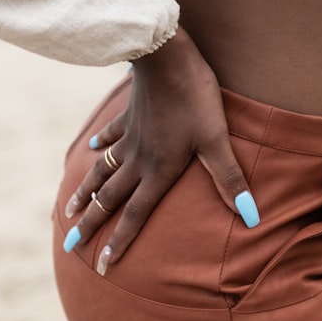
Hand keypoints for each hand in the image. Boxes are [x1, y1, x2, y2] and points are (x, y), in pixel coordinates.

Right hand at [61, 26, 259, 274]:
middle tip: (70, 246)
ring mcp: (130, 137)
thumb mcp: (216, 140)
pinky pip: (110, 136)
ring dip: (86, 192)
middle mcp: (138, 159)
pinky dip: (99, 146)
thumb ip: (230, 179)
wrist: (166, 55)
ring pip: (102, 171)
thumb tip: (251, 216)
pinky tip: (90, 149)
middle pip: (109, 199)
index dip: (120, 242)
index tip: (103, 265)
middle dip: (90, 226)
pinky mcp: (128, 115)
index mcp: (158, 170)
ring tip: (70, 210)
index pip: (135, 215)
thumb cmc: (195, 97)